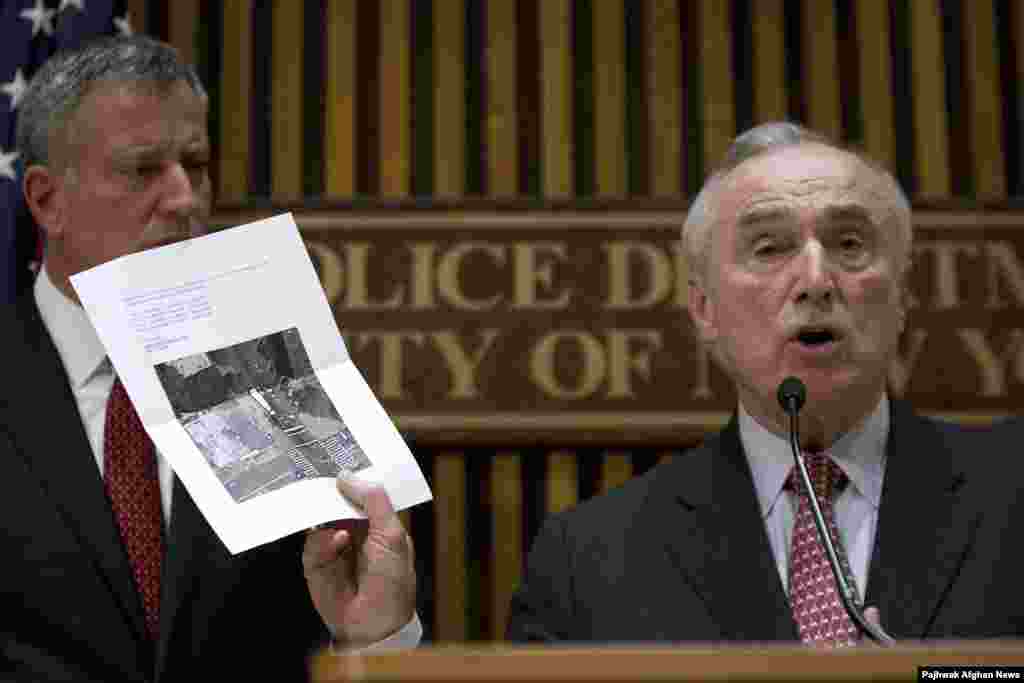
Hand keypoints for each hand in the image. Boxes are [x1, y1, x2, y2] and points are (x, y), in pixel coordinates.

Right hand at [303, 475, 415, 646]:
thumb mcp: (391, 535)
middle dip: (327, 491)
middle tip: (319, 473)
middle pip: (334, 501)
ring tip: (334, 516)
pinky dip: (321, 541)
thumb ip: (373, 502)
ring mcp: (333, 546)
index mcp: (375, 521)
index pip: (359, 492)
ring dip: (324, 516)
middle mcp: (353, 530)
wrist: (373, 626)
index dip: (349, 477)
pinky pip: (311, 543)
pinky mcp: (316, 563)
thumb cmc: (392, 581)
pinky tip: (336, 544)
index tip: (336, 456)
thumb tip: (348, 476)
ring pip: (319, 519)